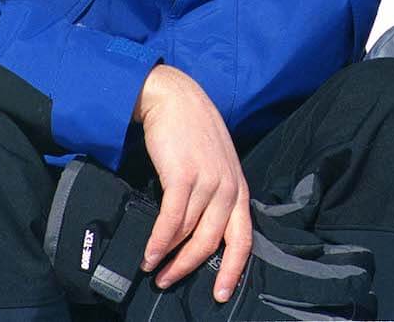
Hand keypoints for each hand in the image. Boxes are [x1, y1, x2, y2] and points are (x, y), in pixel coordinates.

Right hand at [133, 65, 251, 301]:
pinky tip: (148, 254)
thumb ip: (212, 196)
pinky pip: (172, 219)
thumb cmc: (190, 133)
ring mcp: (208, 180)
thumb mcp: (213, 165)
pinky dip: (159, 241)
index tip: (221, 294)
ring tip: (151, 268)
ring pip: (191, 233)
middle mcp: (228, 186)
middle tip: (167, 283)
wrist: (173, 98)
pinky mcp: (184, 175)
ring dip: (168, 256)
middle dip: (190, 268)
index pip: (245, 237)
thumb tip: (195, 234)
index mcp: (238, 187)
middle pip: (214, 241)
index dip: (233, 268)